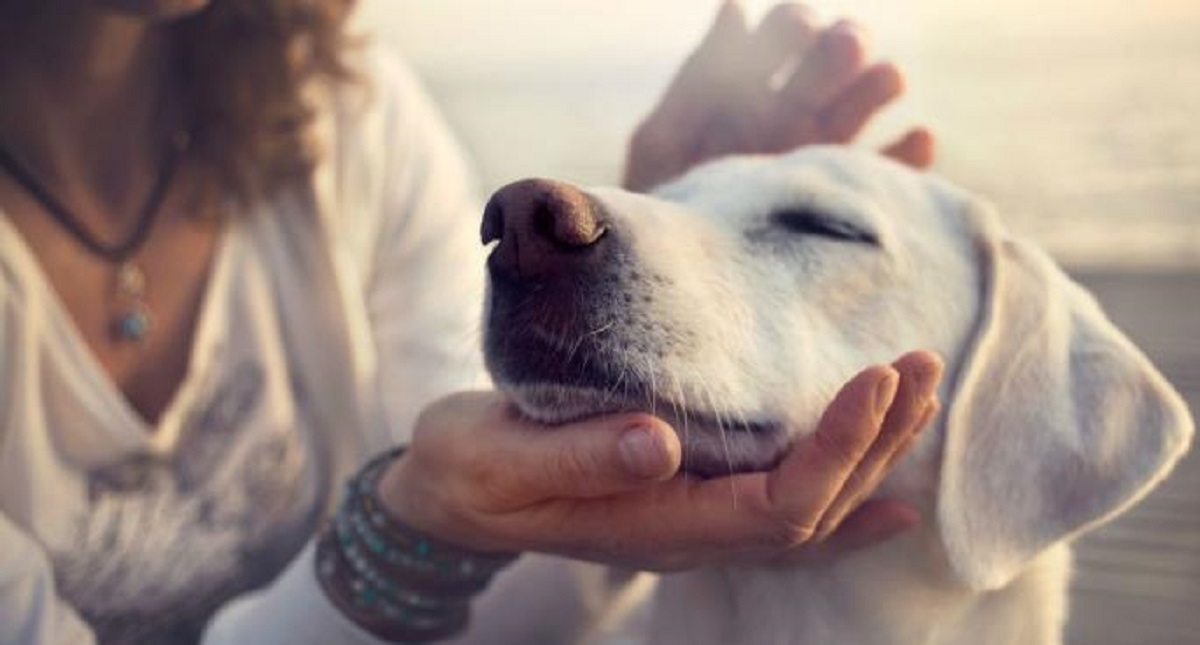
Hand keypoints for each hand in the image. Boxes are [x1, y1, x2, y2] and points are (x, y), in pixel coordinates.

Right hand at [377, 351, 942, 571]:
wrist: (448, 496)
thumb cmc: (469, 471)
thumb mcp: (501, 459)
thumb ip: (578, 458)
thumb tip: (661, 442)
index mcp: (655, 525)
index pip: (777, 505)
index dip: (836, 449)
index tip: (874, 378)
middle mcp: (690, 534)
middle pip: (814, 508)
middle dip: (875, 440)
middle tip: (918, 364)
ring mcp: (694, 523)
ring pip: (810, 508)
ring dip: (871, 455)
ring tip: (917, 393)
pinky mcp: (688, 498)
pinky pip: (784, 513)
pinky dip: (846, 500)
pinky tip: (892, 496)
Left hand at [623, 1, 934, 191]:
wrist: (678, 284)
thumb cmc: (663, 208)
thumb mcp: (664, 142)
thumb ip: (699, 80)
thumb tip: (736, 8)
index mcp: (749, 90)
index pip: (784, 37)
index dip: (795, 27)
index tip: (800, 30)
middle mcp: (793, 116)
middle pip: (831, 63)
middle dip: (842, 47)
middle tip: (846, 46)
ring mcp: (823, 157)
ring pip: (864, 108)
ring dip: (878, 87)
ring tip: (887, 78)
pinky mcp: (849, 203)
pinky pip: (891, 177)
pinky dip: (908, 158)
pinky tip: (918, 138)